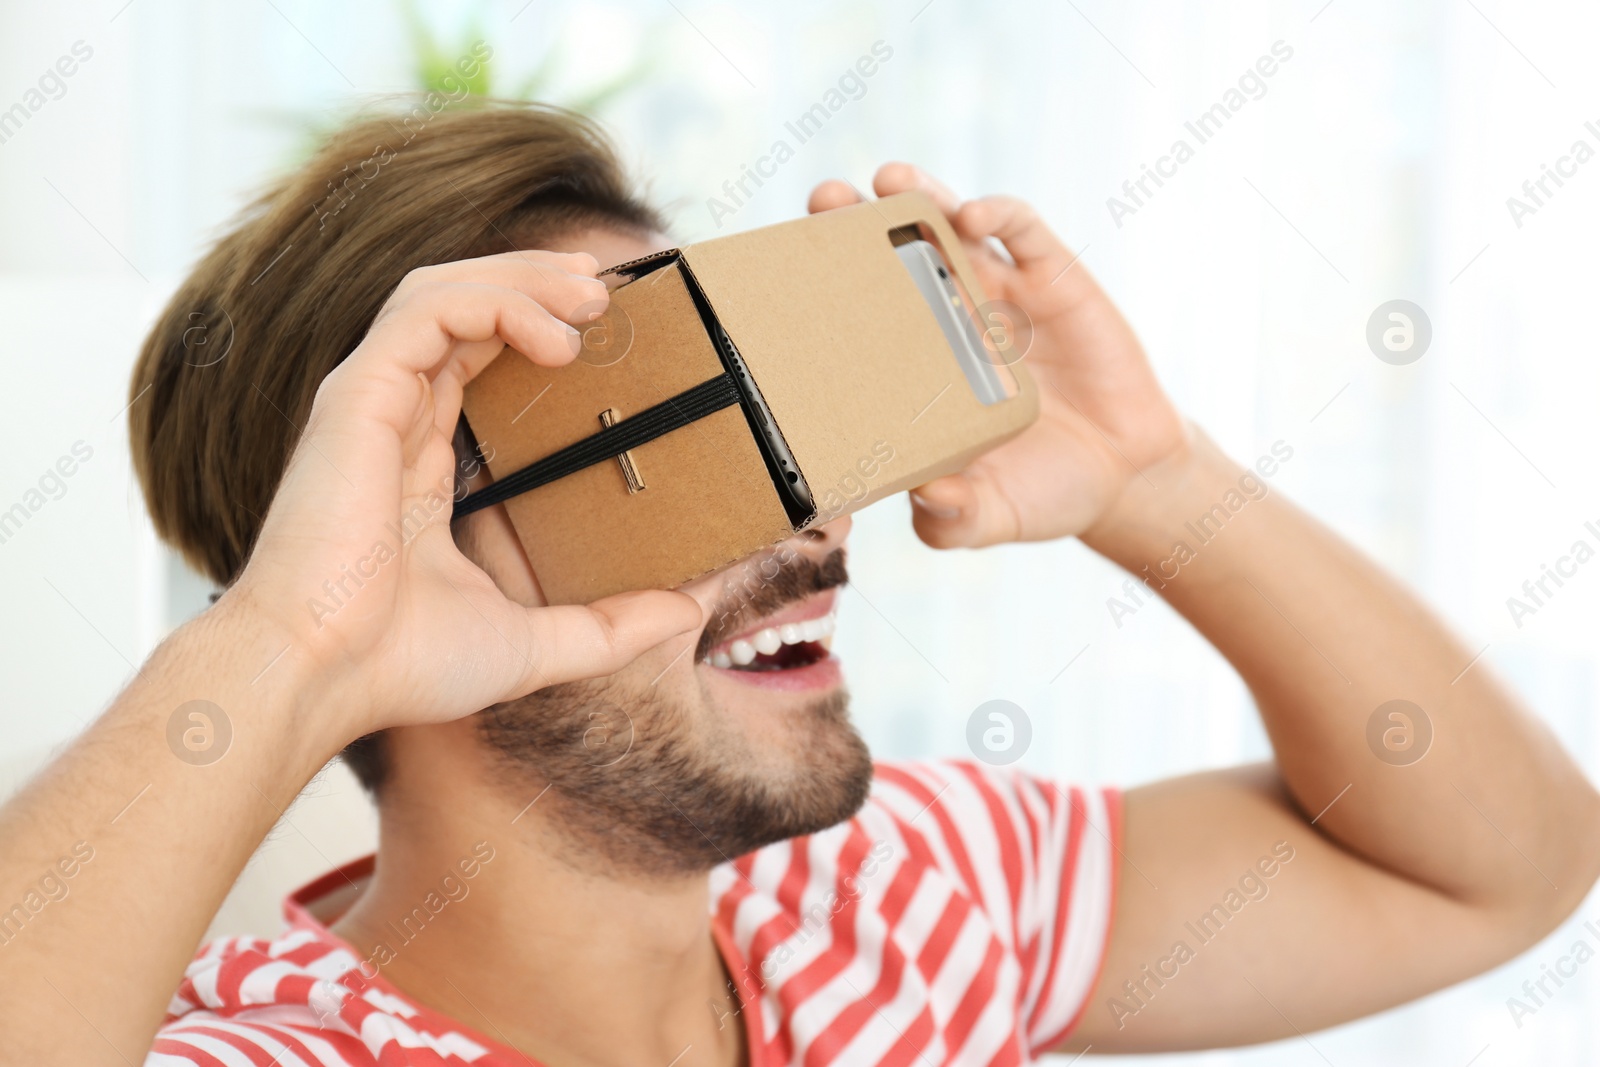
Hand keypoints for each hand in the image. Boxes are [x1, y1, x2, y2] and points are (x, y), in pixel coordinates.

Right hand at [220, 251, 702, 739]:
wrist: (324, 678)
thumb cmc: (401, 665)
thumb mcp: (535, 642)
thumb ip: (611, 624)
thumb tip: (688, 609)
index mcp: (420, 462)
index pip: (473, 359)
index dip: (532, 326)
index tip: (599, 326)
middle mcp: (393, 419)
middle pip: (461, 307)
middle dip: (536, 281)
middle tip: (605, 289)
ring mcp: (371, 401)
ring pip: (443, 290)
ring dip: (522, 277)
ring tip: (591, 293)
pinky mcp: (359, 394)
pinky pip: (427, 309)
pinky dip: (494, 303)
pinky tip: (555, 337)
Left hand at [808, 164, 1187, 547]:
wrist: (1124, 477)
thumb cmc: (1041, 493)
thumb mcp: (990, 517)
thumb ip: (954, 519)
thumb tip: (927, 496)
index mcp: (917, 368)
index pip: (858, 315)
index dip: (822, 287)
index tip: (783, 269)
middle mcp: (949, 319)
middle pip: (892, 254)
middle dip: (853, 220)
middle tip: (824, 200)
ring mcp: (1000, 295)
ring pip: (950, 225)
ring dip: (918, 195)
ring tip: (887, 181)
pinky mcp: (1054, 280)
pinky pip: (1021, 230)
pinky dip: (996, 212)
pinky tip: (972, 213)